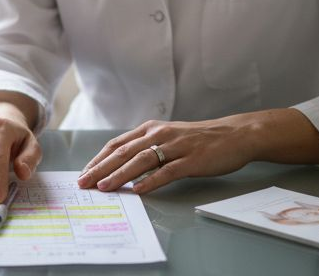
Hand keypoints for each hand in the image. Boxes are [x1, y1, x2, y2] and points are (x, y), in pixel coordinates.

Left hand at [77, 109, 318, 193]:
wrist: (233, 134)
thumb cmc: (199, 139)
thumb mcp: (168, 137)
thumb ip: (147, 147)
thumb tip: (122, 165)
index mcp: (151, 129)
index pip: (117, 144)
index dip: (98, 158)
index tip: (84, 172)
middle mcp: (159, 134)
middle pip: (123, 152)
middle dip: (101, 168)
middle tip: (84, 182)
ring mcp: (175, 146)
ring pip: (140, 161)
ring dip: (119, 175)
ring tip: (104, 187)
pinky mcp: (190, 160)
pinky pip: (166, 171)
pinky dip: (150, 181)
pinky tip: (138, 190)